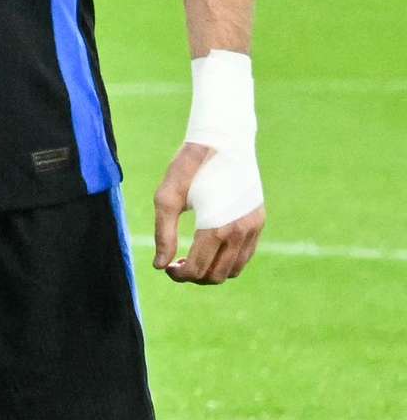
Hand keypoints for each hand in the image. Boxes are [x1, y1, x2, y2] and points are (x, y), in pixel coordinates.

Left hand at [151, 136, 263, 284]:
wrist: (223, 142)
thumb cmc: (189, 168)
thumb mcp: (167, 198)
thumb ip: (164, 235)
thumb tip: (160, 266)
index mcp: (216, 228)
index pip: (198, 269)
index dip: (179, 275)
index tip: (166, 268)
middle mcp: (240, 232)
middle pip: (217, 275)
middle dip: (194, 276)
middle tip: (176, 265)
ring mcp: (253, 228)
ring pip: (234, 270)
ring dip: (212, 272)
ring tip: (191, 259)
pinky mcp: (259, 222)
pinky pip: (245, 255)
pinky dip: (228, 261)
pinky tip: (209, 249)